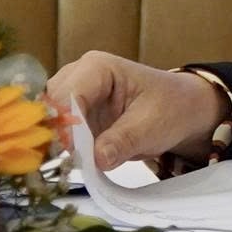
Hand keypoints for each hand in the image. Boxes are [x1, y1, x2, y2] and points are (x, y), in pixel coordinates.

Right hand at [45, 53, 226, 172]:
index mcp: (97, 67)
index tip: (73, 151)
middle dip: (58, 137)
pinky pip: (56, 135)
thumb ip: (123, 141)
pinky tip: (76, 162)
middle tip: (73, 162)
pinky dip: (63, 150)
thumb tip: (97, 159)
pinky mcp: (72, 118)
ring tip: (77, 163)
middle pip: (49, 109)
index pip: (66, 96)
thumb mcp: (153, 125)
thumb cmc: (172, 107)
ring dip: (58, 146)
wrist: (183, 110)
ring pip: (48, 124)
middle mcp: (76, 77)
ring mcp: (71, 97)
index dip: (65, 125)